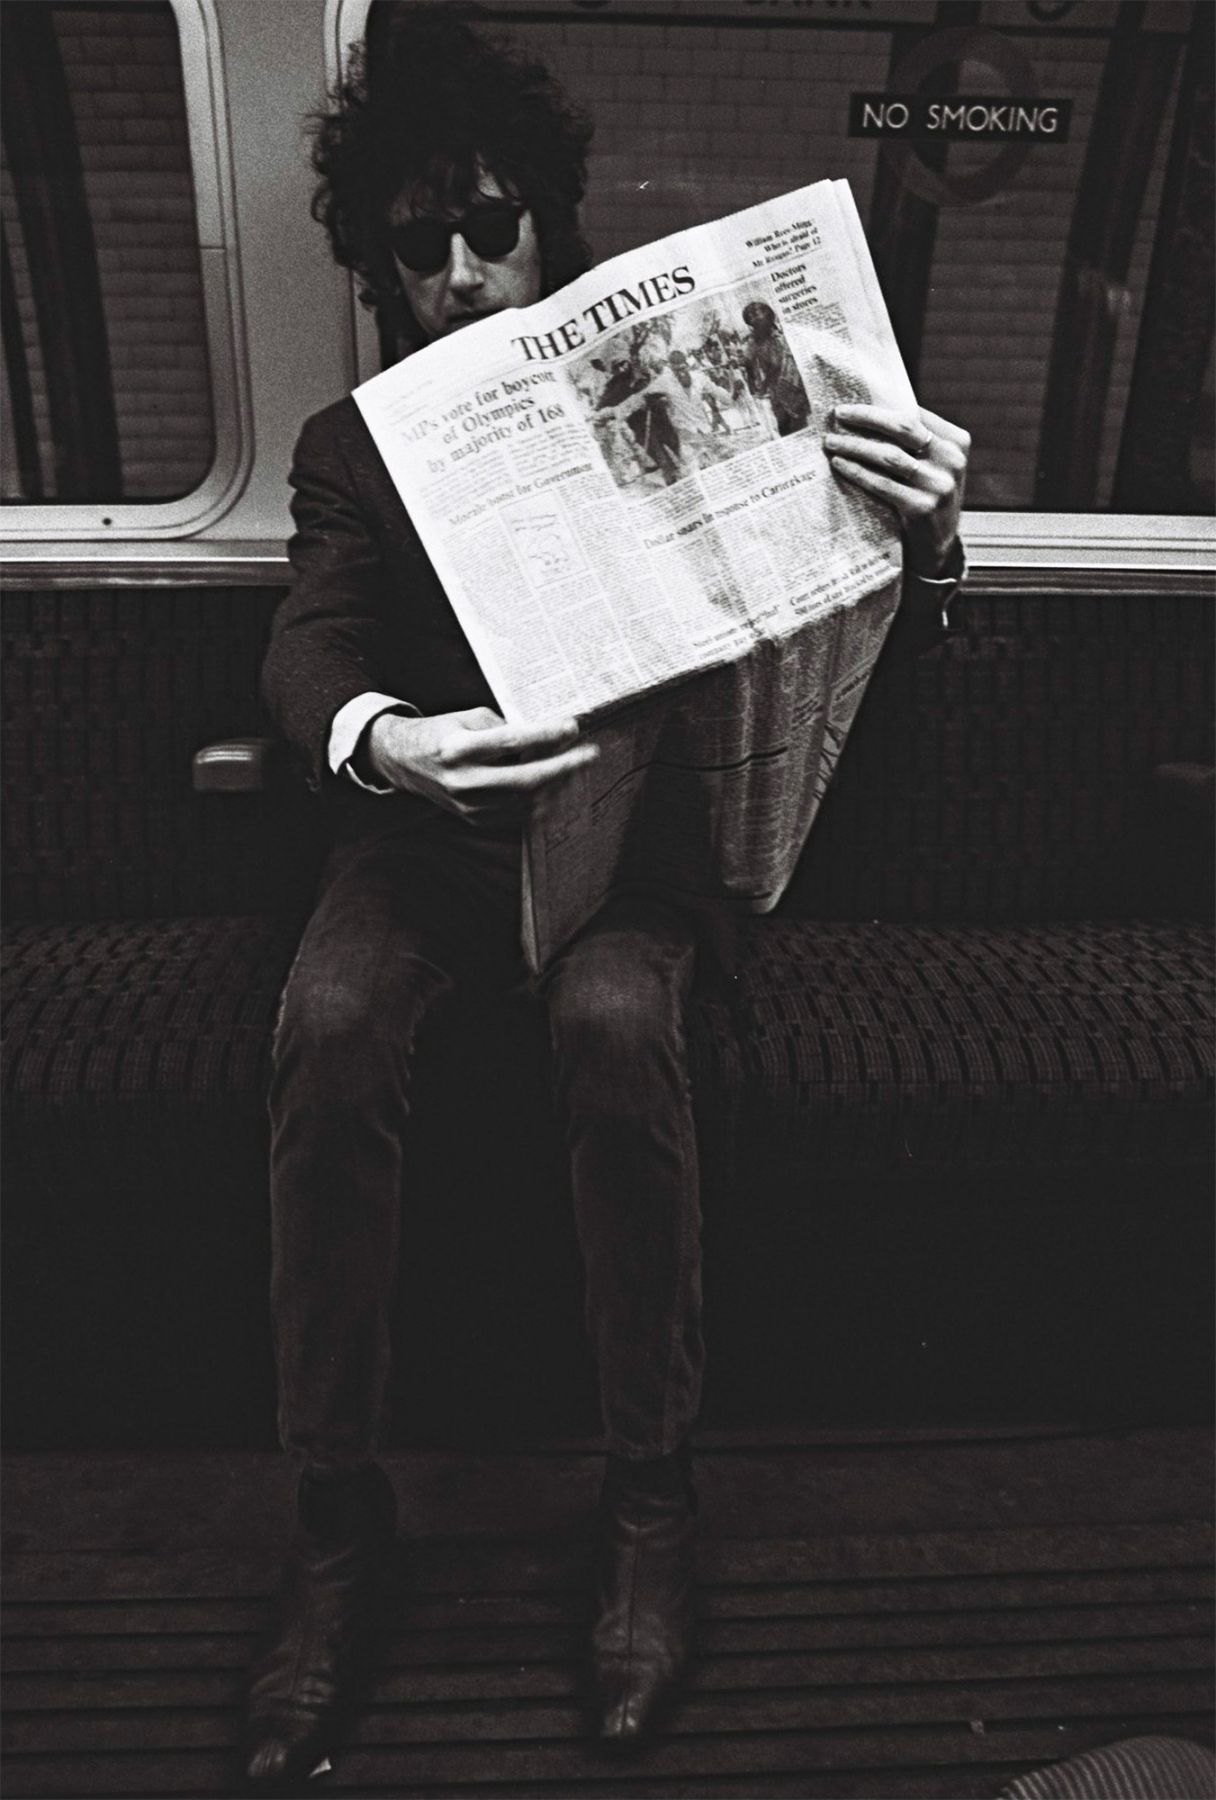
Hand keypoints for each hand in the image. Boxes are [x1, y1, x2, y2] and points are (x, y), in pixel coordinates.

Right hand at [365, 705, 596, 825]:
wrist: (405, 763)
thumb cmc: (441, 733)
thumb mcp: (467, 718)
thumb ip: (504, 727)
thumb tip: (546, 736)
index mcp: (457, 749)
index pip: (511, 742)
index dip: (545, 735)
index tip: (572, 727)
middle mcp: (463, 781)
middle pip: (525, 780)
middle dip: (564, 767)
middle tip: (590, 754)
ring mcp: (469, 806)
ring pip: (527, 802)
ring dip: (559, 786)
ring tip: (577, 768)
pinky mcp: (475, 820)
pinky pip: (519, 816)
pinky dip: (544, 802)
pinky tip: (559, 787)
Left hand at [824, 404, 969, 575]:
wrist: (937, 547)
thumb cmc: (926, 497)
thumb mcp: (933, 466)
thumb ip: (915, 442)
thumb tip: (869, 411)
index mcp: (956, 441)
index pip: (914, 414)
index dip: (880, 408)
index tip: (851, 406)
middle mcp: (952, 459)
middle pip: (903, 427)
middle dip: (866, 417)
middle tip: (838, 414)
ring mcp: (939, 484)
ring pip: (889, 455)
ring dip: (855, 446)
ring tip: (831, 442)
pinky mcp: (923, 507)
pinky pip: (882, 484)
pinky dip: (858, 472)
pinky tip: (840, 465)